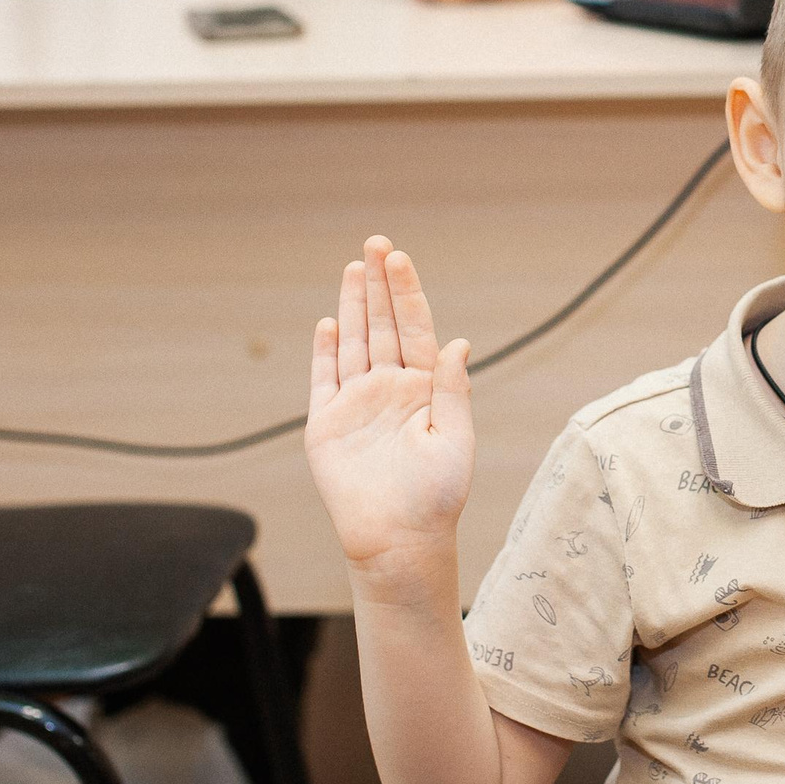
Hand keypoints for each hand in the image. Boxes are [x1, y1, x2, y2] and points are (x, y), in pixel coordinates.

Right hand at [305, 237, 473, 595]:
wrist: (400, 539)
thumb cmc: (437, 496)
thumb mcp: (454, 439)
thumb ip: (453, 389)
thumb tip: (460, 342)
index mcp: (424, 389)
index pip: (414, 329)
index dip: (407, 293)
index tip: (399, 258)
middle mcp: (390, 390)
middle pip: (382, 326)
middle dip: (378, 285)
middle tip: (375, 244)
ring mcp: (357, 404)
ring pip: (353, 343)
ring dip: (352, 306)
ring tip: (353, 268)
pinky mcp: (327, 425)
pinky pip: (324, 379)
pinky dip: (325, 351)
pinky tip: (328, 322)